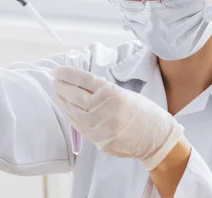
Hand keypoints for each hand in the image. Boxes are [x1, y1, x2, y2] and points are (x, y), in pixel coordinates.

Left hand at [53, 66, 185, 169]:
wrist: (157, 139)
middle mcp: (106, 111)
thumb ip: (104, 90)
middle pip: (76, 96)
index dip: (68, 75)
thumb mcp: (126, 94)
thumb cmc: (145, 113)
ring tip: (58, 92)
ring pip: (75, 112)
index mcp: (114, 94)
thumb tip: (81, 84)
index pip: (84, 81)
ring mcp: (102, 128)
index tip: (57, 71)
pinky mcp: (100, 141)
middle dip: (62, 87)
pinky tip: (67, 109)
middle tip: (54, 79)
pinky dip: (71, 116)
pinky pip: (80, 127)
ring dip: (64, 101)